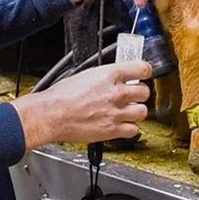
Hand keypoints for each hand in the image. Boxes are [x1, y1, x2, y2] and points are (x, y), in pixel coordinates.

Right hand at [10, 61, 151, 150]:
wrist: (53, 115)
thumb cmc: (62, 95)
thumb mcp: (85, 75)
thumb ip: (104, 76)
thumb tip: (114, 77)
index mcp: (110, 74)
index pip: (142, 69)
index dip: (145, 71)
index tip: (144, 73)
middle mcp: (117, 93)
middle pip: (144, 92)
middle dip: (139, 93)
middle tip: (132, 95)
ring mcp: (117, 112)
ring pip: (142, 112)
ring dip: (136, 111)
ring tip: (127, 110)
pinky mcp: (113, 130)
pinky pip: (134, 130)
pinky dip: (130, 128)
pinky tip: (122, 124)